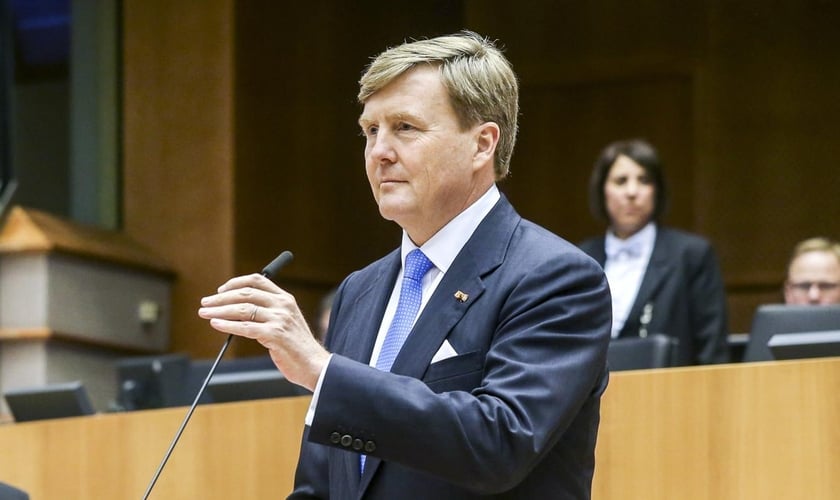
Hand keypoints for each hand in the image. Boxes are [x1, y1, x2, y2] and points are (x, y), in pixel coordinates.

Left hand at [197, 273, 329, 389]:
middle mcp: (283, 305)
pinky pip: (245, 327)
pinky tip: (216, 324)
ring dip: (219, 310)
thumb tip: (237, 309)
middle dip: (221, 298)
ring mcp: (279, 319)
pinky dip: (227, 325)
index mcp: (286, 299)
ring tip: (205, 313)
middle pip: (246, 293)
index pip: (257, 280)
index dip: (235, 283)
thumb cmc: (297, 346)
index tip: (220, 290)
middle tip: (205, 303)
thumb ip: (268, 312)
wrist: (314, 365)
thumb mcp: (286, 322)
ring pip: (242, 309)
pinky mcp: (275, 334)